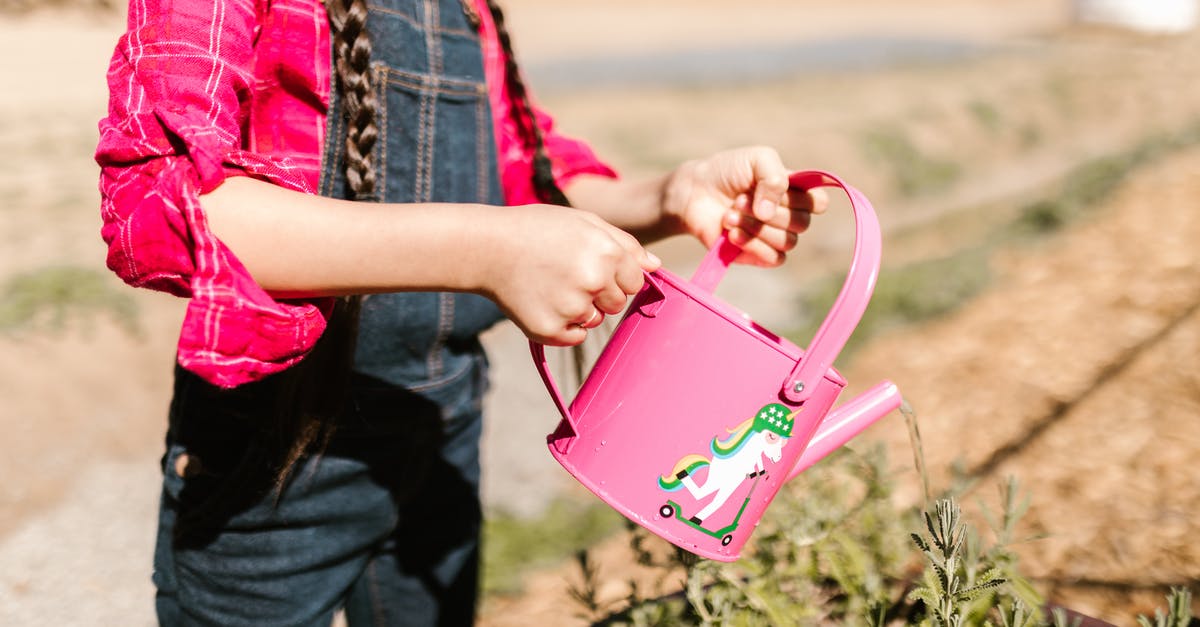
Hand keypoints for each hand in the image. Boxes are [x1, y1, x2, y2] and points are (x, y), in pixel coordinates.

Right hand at [480, 205, 659, 345]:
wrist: (488, 247)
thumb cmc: (539, 230)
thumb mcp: (584, 222)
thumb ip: (624, 243)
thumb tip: (655, 266)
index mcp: (607, 253)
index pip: (633, 280)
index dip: (614, 273)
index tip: (589, 263)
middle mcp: (594, 281)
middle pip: (616, 303)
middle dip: (599, 292)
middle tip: (565, 273)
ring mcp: (571, 308)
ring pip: (594, 320)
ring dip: (579, 309)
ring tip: (550, 284)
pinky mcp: (550, 329)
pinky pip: (573, 336)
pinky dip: (562, 326)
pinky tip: (542, 302)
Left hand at [663, 146, 827, 266]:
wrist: (694, 192)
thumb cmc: (727, 172)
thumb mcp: (756, 159)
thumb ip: (775, 176)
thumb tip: (769, 212)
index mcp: (794, 192)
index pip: (819, 203)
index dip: (804, 199)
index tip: (780, 187)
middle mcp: (787, 216)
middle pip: (802, 223)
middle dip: (770, 210)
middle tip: (739, 199)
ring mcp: (773, 237)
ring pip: (787, 242)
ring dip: (756, 227)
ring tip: (729, 214)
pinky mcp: (757, 255)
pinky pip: (773, 258)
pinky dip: (752, 245)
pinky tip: (731, 234)